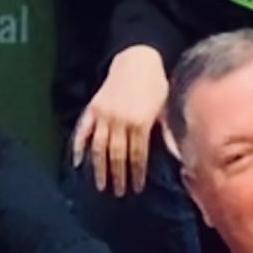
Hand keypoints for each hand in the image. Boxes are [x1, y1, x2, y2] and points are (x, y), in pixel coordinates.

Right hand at [75, 46, 168, 196]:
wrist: (137, 58)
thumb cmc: (156, 85)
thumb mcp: (166, 108)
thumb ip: (166, 133)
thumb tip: (174, 157)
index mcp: (141, 122)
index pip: (137, 156)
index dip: (136, 174)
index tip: (136, 188)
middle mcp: (120, 120)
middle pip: (118, 155)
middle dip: (118, 176)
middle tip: (118, 193)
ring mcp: (104, 114)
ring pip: (99, 147)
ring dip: (99, 168)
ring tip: (100, 185)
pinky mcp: (93, 108)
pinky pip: (83, 130)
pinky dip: (78, 146)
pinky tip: (77, 162)